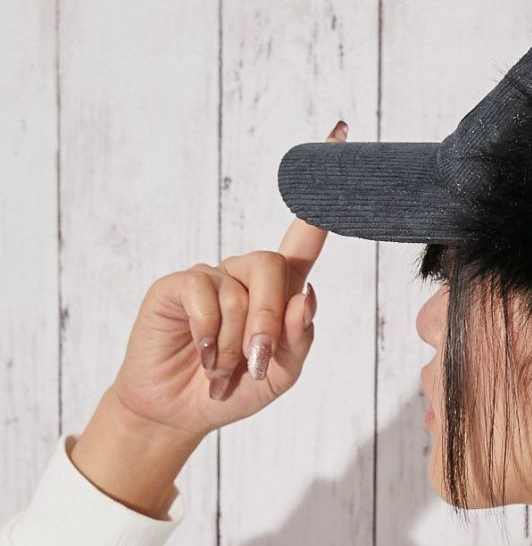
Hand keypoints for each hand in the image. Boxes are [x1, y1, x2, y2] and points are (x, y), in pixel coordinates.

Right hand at [108, 119, 346, 440]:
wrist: (184, 411)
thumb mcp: (283, 373)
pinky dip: (210, 334)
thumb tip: (307, 293)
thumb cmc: (239, 388)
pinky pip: (204, 295)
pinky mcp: (177, 285)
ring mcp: (211, 276)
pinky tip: (203, 354)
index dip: (323, 193)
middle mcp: (246, 274)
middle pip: (272, 266)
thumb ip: (300, 337)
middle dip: (271, 321)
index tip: (341, 133)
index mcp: (281, 290)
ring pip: (239, 290)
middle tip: (259, 364)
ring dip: (237, 341)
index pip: (306, 235)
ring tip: (224, 369)